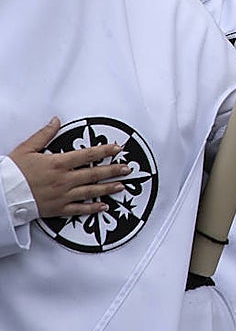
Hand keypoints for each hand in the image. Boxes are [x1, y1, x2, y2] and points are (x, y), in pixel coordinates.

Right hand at [7, 118, 131, 218]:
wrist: (1, 194)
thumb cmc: (12, 172)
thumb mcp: (27, 148)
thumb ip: (44, 134)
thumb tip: (56, 120)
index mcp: (58, 163)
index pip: (87, 155)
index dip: (104, 150)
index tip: (117, 148)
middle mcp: (63, 180)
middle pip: (93, 173)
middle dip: (112, 170)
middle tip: (127, 169)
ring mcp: (62, 195)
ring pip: (90, 192)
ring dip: (107, 188)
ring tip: (121, 186)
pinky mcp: (57, 209)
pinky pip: (79, 209)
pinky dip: (92, 209)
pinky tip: (103, 207)